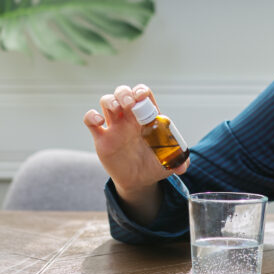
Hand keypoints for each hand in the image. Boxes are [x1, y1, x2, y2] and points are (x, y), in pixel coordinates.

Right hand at [83, 84, 189, 210]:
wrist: (139, 181)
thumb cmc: (154, 165)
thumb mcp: (169, 163)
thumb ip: (179, 161)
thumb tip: (184, 165)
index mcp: (147, 118)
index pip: (143, 94)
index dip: (141, 92)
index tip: (141, 99)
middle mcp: (130, 119)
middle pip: (123, 92)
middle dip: (125, 93)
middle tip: (129, 105)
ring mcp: (115, 127)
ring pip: (106, 101)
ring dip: (110, 101)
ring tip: (116, 111)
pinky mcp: (101, 138)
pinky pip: (90, 119)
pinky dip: (91, 116)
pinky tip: (99, 123)